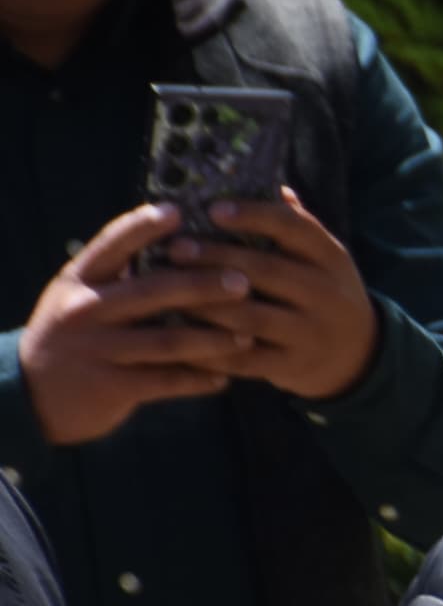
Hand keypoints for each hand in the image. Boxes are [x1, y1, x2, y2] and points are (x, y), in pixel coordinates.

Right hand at [17, 204, 254, 444]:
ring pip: (166, 342)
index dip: (145, 226)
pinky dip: (197, 380)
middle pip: (153, 291)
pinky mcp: (108, 387)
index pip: (114, 244)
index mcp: (80, 279)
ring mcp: (96, 349)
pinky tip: (225, 378)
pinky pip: (164, 381)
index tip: (180, 212)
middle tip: (244, 282)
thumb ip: (121, 271)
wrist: (33, 393)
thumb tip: (180, 235)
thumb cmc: (75, 332)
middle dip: (203, 285)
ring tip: (247, 337)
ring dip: (212, 339)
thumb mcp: (82, 294)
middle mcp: (85, 309)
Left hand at [182, 191, 377, 400]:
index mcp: (331, 258)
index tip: (213, 209)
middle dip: (216, 258)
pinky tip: (176, 334)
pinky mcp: (291, 365)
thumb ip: (294, 223)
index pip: (294, 229)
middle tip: (175, 248)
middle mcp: (325, 293)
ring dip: (203, 304)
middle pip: (266, 271)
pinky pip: (242, 358)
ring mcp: (310, 332)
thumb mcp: (321, 256)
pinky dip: (206, 348)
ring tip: (167, 290)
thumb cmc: (321, 290)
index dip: (253, 217)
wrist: (356, 354)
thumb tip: (263, 178)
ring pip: (249, 317)